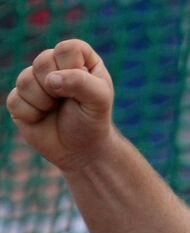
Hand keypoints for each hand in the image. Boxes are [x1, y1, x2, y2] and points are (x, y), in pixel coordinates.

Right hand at [6, 39, 115, 172]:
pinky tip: (42, 118)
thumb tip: (51, 79)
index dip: (73, 69)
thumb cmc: (92, 120)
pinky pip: (15, 100)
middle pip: (43, 60)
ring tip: (55, 110)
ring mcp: (34, 81)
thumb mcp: (99, 100)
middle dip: (57, 87)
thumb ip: (81, 82)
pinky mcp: (19, 99)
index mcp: (79, 59)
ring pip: (25, 80)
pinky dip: (32, 114)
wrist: (81, 151)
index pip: (68, 49)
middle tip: (68, 101)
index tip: (84, 87)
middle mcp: (54, 66)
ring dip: (44, 102)